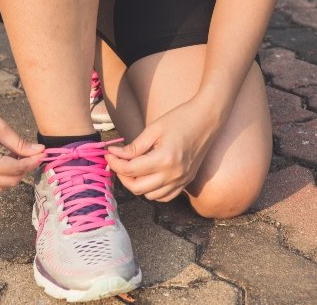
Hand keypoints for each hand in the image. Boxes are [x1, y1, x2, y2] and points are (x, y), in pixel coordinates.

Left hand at [106, 99, 221, 201]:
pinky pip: (164, 197)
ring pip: (150, 196)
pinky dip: (153, 191)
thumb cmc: (180, 119)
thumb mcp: (153, 129)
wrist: (207, 119)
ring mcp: (181, 180)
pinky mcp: (186, 182)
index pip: (130, 170)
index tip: (109, 154)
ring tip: (133, 169)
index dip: (115, 163)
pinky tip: (148, 177)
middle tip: (118, 162)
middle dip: (122, 176)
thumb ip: (134, 147)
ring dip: (137, 185)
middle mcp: (174, 174)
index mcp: (164, 159)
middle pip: (137, 188)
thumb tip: (114, 154)